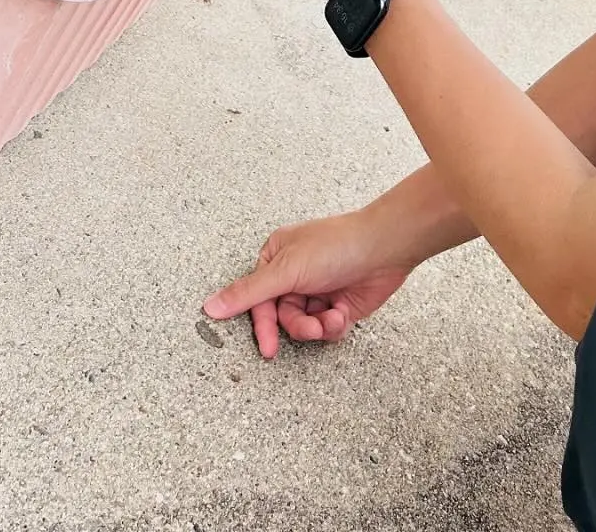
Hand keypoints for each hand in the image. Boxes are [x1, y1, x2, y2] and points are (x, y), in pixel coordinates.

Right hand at [201, 209, 412, 358]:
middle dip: (299, 326)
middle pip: (281, 317)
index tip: (268, 348)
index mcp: (276, 258)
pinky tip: (343, 311)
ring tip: (333, 315)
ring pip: (304, 326)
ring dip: (318, 326)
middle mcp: (294, 274)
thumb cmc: (336, 246)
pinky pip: (325, 329)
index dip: (262, 325)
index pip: (257, 300)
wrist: (384, 249)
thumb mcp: (287, 270)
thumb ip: (248, 292)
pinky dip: (334, 325)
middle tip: (312, 327)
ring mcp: (317, 290)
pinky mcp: (337, 305)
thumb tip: (211, 306)